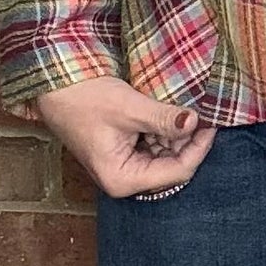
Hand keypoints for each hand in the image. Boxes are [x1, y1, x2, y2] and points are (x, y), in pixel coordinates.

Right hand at [33, 77, 215, 199]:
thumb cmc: (84, 98)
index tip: (211, 123)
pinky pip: (153, 146)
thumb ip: (164, 119)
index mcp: (122, 179)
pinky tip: (165, 112)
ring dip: (176, 134)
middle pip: (172, 166)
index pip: (177, 173)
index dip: (198, 148)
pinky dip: (163, 131)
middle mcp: (124, 179)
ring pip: (165, 155)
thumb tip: (196, 122)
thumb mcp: (129, 108)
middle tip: (199, 112)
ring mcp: (123, 166)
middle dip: (187, 140)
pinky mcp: (123, 151)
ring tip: (180, 109)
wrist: (54, 86)